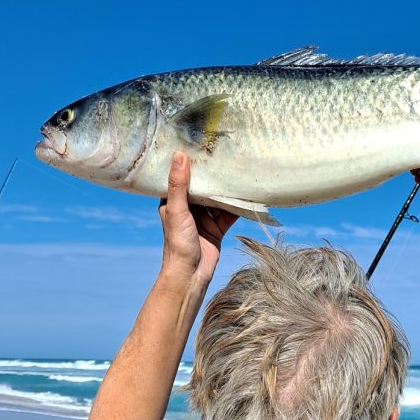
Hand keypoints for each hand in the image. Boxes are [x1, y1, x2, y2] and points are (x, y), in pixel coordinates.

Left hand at [158, 151, 237, 296]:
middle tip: (225, 154)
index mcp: (173, 201)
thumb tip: (180, 154)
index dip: (190, 162)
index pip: (182, 176)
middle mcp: (188, 208)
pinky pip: (228, 214)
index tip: (200, 144)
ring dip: (227, 190)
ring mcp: (203, 218)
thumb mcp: (177, 210)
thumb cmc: (177, 243)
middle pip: (203, 186)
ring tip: (239, 172)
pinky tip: (246, 195)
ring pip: (217, 199)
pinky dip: (237, 206)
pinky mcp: (216, 228)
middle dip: (213, 175)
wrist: (191, 274)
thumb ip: (179, 184)